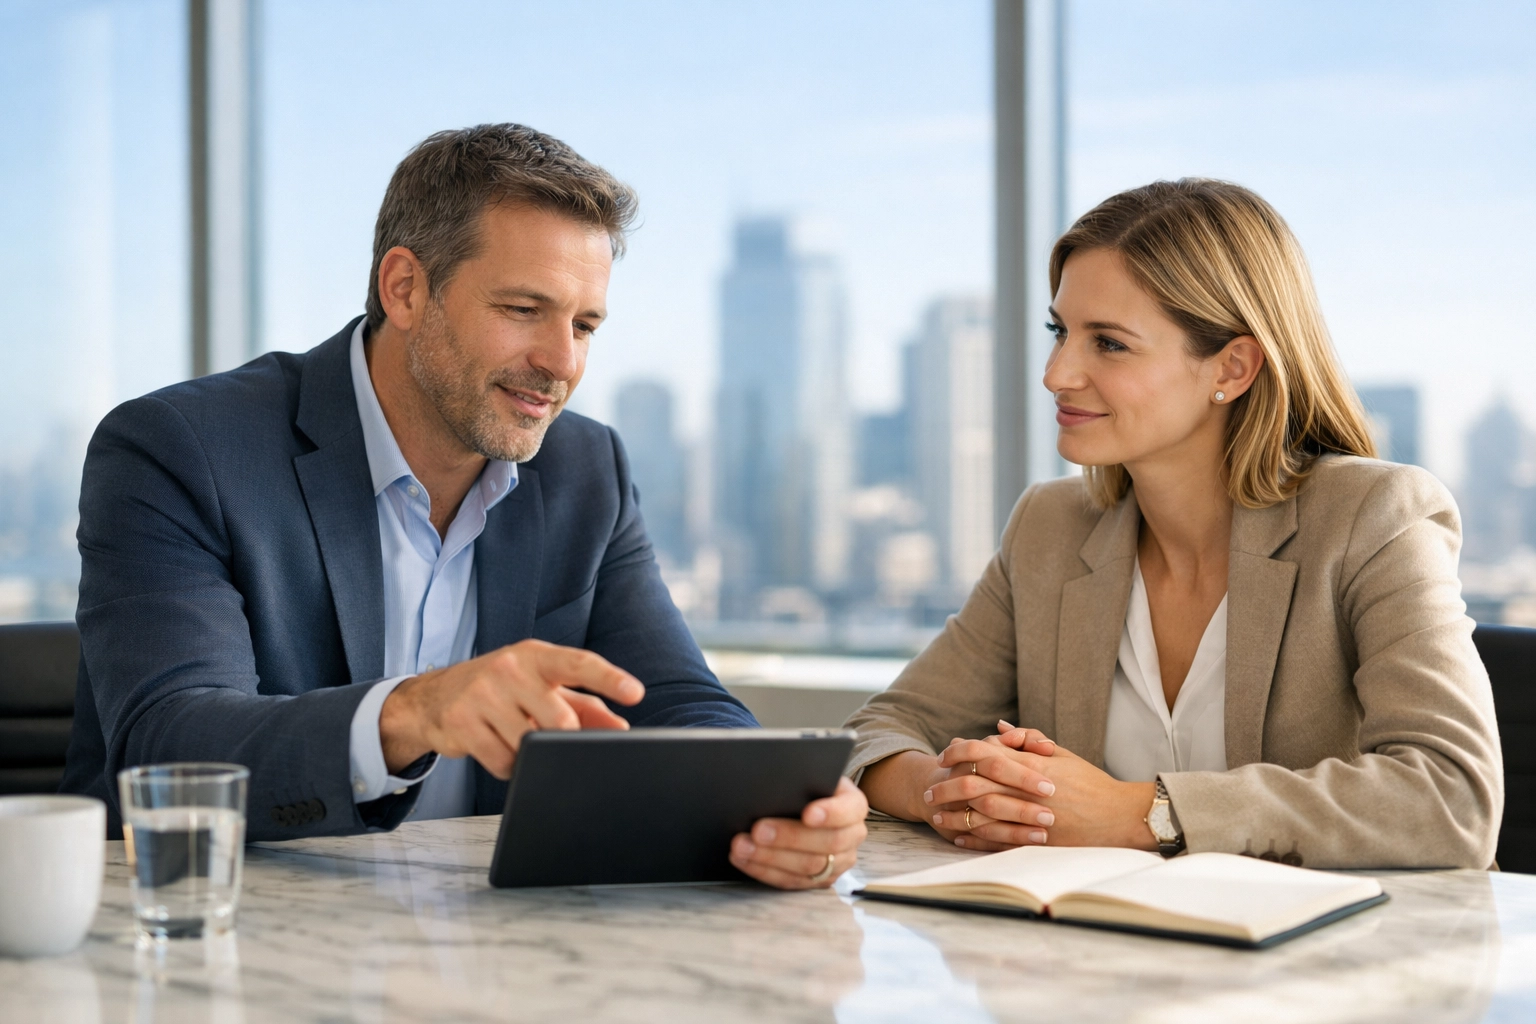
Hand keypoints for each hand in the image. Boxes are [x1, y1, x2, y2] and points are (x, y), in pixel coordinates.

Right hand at [379, 639, 643, 776]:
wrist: (433, 697)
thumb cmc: (501, 689)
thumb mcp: (542, 688)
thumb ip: (585, 706)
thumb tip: (620, 729)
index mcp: (536, 656)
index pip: (579, 664)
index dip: (610, 679)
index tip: (636, 693)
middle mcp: (509, 668)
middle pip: (558, 720)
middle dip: (562, 740)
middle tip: (551, 739)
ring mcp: (482, 693)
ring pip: (529, 745)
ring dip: (531, 755)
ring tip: (517, 739)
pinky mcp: (461, 721)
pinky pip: (503, 761)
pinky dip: (509, 766)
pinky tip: (497, 748)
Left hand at [730, 777, 868, 889]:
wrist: (807, 804)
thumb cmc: (806, 786)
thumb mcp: (810, 776)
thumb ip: (800, 779)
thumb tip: (775, 781)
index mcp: (854, 805)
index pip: (849, 810)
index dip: (830, 813)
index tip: (807, 813)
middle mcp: (852, 836)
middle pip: (827, 842)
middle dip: (789, 837)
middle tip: (758, 830)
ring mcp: (838, 862)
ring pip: (808, 867)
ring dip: (770, 857)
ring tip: (742, 846)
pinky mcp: (819, 880)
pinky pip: (792, 881)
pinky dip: (764, 870)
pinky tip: (743, 859)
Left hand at [938, 731, 1157, 850]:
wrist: (1119, 816)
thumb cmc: (1091, 783)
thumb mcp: (1061, 754)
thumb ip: (1028, 740)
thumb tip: (998, 727)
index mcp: (1031, 765)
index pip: (984, 752)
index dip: (959, 752)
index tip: (945, 755)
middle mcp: (1026, 789)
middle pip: (973, 784)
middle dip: (946, 786)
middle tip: (929, 789)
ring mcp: (1029, 816)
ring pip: (979, 814)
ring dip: (953, 815)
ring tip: (935, 816)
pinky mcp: (1035, 840)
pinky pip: (996, 840)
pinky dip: (973, 839)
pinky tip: (958, 838)